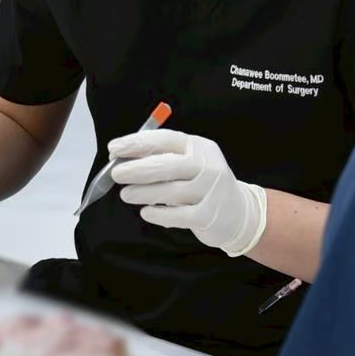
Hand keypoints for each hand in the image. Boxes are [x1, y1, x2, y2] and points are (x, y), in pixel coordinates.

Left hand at [108, 129, 266, 257]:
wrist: (240, 212)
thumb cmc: (204, 185)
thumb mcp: (190, 163)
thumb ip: (162, 158)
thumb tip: (122, 159)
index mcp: (198, 147)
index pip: (166, 139)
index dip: (137, 143)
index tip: (114, 148)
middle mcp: (207, 166)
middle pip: (167, 165)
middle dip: (137, 169)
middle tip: (116, 174)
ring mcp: (210, 191)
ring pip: (170, 191)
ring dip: (143, 193)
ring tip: (126, 194)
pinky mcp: (209, 215)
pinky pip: (178, 215)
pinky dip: (159, 214)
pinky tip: (146, 212)